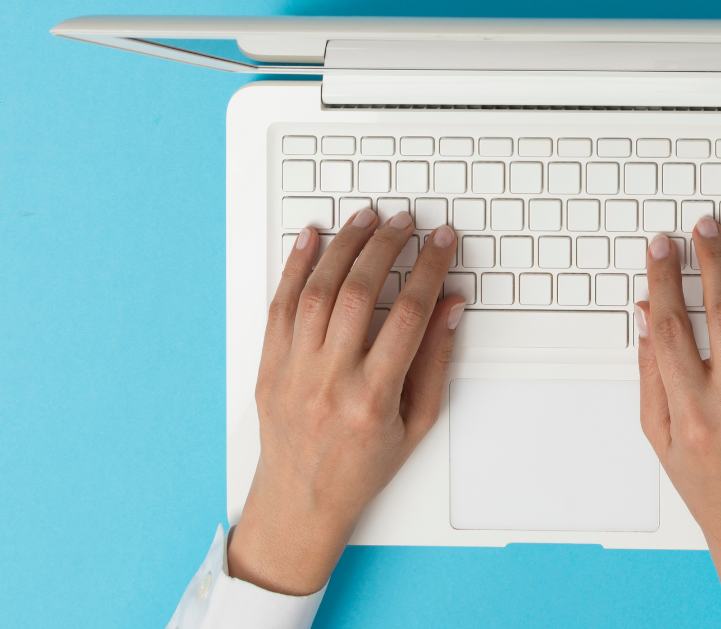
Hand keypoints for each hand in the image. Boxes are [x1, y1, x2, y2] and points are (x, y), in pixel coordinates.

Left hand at [227, 208, 465, 594]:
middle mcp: (330, 382)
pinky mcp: (269, 367)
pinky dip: (295, 267)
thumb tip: (451, 306)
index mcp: (372, 400)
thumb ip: (435, 360)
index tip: (442, 242)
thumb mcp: (416, 423)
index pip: (408, 316)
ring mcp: (294, 373)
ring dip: (344, 247)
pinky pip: (279, 307)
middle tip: (405, 222)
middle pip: (359, 294)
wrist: (300, 502)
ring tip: (366, 219)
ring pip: (318, 292)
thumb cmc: (362, 466)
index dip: (429, 270)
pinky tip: (311, 239)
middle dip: (386, 247)